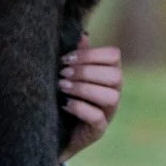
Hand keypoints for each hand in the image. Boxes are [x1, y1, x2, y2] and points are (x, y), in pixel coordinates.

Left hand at [59, 35, 123, 157]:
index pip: (114, 55)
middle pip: (114, 76)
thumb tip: (82, 35)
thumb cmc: (62, 94)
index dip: (92, 54)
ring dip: (84, 89)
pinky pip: (98, 118)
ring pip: (111, 97)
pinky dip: (80, 108)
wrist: (51, 129)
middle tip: (62, 73)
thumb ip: (77, 56)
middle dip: (86, 72)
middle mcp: (114, 92)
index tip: (67, 58)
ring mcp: (109, 112)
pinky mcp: (98, 130)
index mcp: (108, 73)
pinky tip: (64, 104)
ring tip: (62, 87)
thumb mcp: (68, 73)